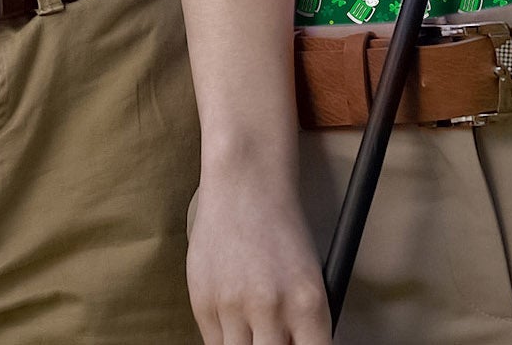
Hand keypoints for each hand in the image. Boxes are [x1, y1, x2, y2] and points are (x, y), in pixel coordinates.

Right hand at [187, 173, 332, 344]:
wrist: (244, 183)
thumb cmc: (282, 229)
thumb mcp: (309, 278)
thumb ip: (303, 324)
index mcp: (308, 303)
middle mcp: (271, 308)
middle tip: (274, 337)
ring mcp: (233, 306)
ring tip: (254, 327)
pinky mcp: (202, 301)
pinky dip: (227, 339)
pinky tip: (235, 317)